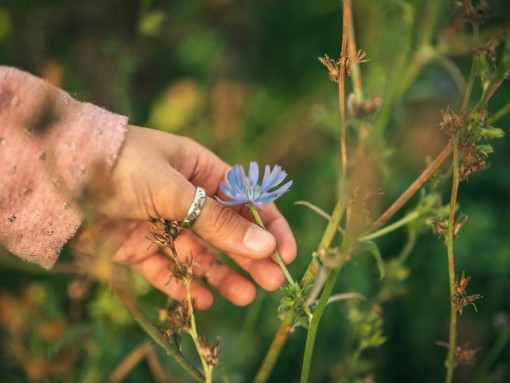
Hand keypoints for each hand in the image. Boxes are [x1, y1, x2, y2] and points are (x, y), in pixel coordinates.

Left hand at [71, 125, 296, 309]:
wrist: (58, 181)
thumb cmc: (122, 167)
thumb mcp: (175, 190)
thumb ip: (218, 221)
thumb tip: (265, 246)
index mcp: (198, 169)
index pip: (244, 198)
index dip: (268, 225)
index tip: (285, 252)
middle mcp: (183, 196)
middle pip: (226, 231)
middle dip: (249, 256)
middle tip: (271, 283)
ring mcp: (161, 223)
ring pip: (200, 253)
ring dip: (222, 274)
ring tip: (244, 296)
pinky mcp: (138, 247)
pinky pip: (168, 269)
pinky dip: (185, 285)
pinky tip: (204, 301)